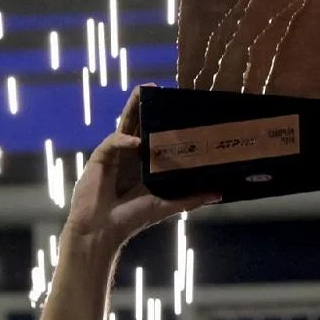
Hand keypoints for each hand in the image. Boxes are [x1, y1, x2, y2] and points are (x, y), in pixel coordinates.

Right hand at [65, 86, 217, 245]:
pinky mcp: (100, 158)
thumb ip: (191, 198)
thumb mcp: (166, 206)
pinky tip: (136, 142)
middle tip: (158, 88)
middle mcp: (129, 154)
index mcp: (143, 163)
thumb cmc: (131, 219)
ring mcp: (114, 154)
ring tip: (144, 92)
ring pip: (124, 124)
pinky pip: (114, 143)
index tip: (178, 107)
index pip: (154, 135)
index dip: (163, 121)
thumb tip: (219, 193)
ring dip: (133, 107)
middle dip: (146, 105)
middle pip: (138, 123)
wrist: (101, 231)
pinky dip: (125, 141)